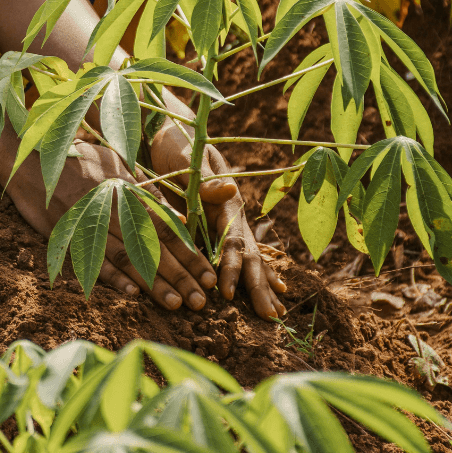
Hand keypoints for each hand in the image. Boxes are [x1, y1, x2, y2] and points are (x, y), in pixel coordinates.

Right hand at [6, 140, 218, 310]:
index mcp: (128, 190)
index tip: (208, 275)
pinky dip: (111, 276)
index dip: (189, 253)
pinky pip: (91, 257)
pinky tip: (131, 294)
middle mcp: (113, 206)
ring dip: (152, 283)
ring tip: (175, 304)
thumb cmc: (77, 159)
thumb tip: (177, 218)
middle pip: (152, 245)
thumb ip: (145, 190)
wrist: (31, 159)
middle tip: (201, 301)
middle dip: (180, 275)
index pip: (166, 227)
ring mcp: (90, 220)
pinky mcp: (67, 231)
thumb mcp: (115, 165)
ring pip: (127, 256)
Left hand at [151, 119, 286, 319]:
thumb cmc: (179, 144)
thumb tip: (232, 188)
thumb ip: (206, 176)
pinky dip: (254, 272)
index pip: (232, 240)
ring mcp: (228, 220)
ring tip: (275, 313)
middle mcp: (232, 213)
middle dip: (258, 286)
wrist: (176, 134)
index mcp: (225, 201)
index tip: (228, 293)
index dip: (232, 267)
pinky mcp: (219, 223)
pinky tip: (271, 289)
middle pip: (249, 254)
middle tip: (270, 317)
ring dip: (262, 285)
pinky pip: (239, 252)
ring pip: (250, 256)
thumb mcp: (188, 156)